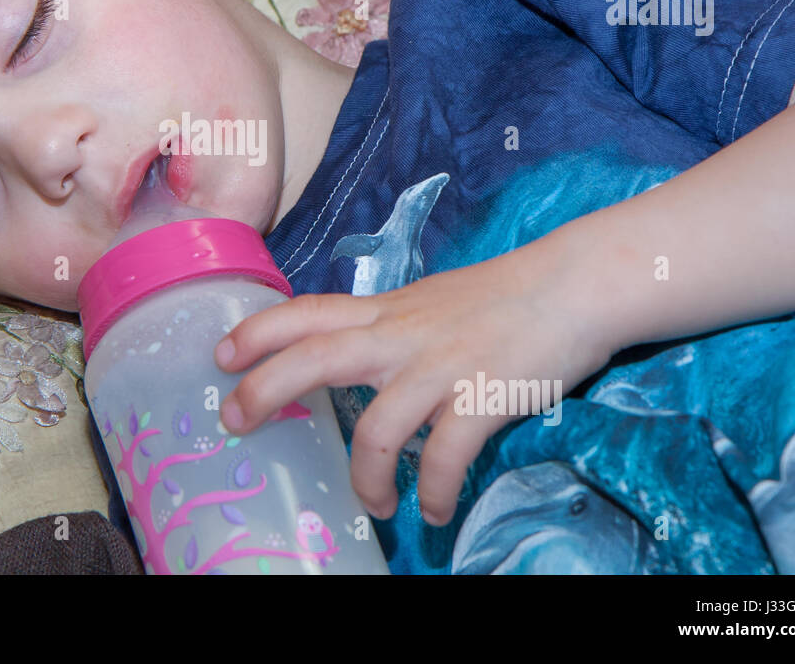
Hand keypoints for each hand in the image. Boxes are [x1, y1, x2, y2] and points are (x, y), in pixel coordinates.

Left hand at [213, 233, 615, 524]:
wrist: (573, 285)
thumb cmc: (501, 296)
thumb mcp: (428, 302)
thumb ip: (389, 326)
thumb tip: (353, 355)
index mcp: (388, 311)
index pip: (308, 311)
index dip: (259, 331)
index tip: (221, 355)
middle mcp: (403, 336)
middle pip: (315, 358)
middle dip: (265, 389)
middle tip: (237, 422)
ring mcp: (441, 367)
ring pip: (378, 429)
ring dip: (367, 478)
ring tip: (373, 504)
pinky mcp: (483, 397)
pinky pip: (446, 458)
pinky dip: (436, 492)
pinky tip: (436, 510)